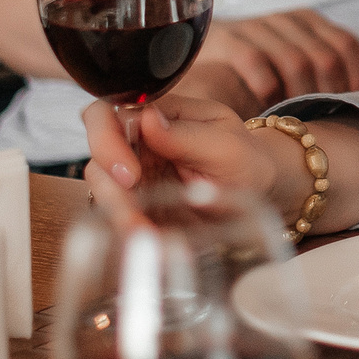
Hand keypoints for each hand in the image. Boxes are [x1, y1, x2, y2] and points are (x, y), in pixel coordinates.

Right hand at [82, 96, 292, 219]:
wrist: (261, 192)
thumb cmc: (246, 159)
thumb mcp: (226, 145)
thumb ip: (187, 134)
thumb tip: (148, 119)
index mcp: (157, 116)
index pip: (107, 114)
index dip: (106, 141)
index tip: (131, 174)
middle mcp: (138, 144)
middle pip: (96, 156)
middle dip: (109, 187)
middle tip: (133, 213)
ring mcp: (136, 176)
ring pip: (103, 191)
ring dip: (118, 215)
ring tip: (144, 235)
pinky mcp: (139, 206)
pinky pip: (120, 218)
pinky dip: (131, 232)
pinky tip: (151, 244)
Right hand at [182, 10, 358, 111]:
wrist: (195, 48)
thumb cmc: (254, 65)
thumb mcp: (291, 60)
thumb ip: (321, 71)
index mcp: (309, 20)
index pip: (347, 45)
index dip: (357, 77)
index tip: (356, 106)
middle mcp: (287, 19)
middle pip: (324, 57)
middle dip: (329, 94)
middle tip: (324, 121)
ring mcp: (257, 26)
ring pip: (295, 61)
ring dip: (299, 95)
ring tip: (297, 120)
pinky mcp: (228, 38)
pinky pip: (255, 61)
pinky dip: (266, 88)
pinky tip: (266, 107)